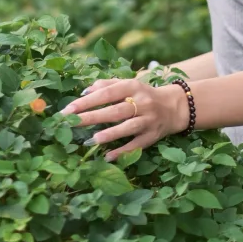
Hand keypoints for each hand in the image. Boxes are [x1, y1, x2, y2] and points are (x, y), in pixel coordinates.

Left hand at [57, 76, 187, 160]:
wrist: (174, 107)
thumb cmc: (143, 95)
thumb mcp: (129, 84)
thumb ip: (107, 85)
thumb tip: (84, 91)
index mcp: (133, 86)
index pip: (107, 93)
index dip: (87, 101)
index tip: (68, 109)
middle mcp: (142, 102)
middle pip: (115, 110)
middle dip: (92, 117)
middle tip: (72, 123)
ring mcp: (148, 120)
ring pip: (128, 127)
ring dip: (109, 134)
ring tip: (91, 140)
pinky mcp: (152, 136)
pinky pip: (136, 145)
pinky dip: (122, 151)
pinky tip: (108, 156)